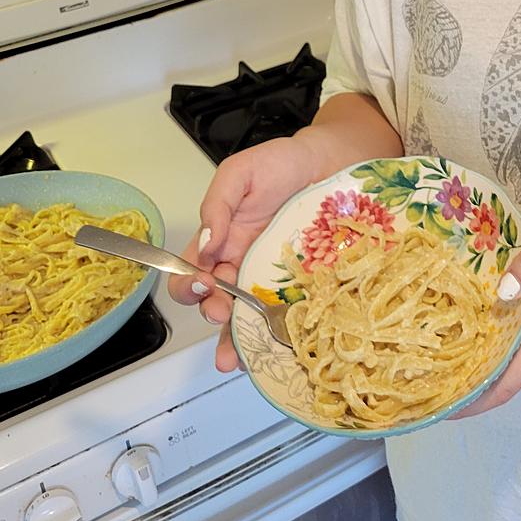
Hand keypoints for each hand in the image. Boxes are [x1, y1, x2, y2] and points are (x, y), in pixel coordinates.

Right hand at [168, 136, 317, 371]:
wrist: (331, 163)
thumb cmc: (282, 164)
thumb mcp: (240, 174)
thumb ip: (217, 205)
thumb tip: (206, 243)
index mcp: (220, 243)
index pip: (190, 275)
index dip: (188, 285)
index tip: (204, 282)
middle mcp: (243, 267)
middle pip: (218, 305)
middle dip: (215, 317)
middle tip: (222, 315)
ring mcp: (273, 280)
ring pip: (250, 319)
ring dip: (239, 340)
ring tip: (237, 357)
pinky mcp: (304, 284)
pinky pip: (289, 314)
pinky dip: (280, 334)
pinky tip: (279, 350)